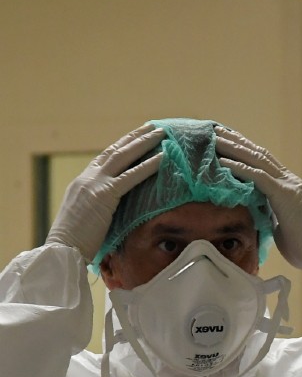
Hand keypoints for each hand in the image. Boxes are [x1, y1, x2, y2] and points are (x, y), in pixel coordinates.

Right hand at [46, 124, 164, 261]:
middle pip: (115, 151)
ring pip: (123, 156)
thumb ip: (101, 204)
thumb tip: (118, 204)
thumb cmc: (76, 241)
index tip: (136, 136)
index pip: (104, 158)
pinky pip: (130, 177)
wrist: (62, 250)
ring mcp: (94, 184)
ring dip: (144, 143)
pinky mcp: (104, 195)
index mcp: (82, 182)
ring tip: (161, 133)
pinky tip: (162, 158)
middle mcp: (87, 178)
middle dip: (134, 137)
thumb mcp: (88, 215)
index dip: (122, 145)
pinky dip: (148, 166)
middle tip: (152, 126)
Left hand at [214, 127, 301, 270]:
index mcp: (289, 187)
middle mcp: (289, 180)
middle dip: (237, 142)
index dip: (246, 150)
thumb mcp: (281, 224)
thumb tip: (255, 213)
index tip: (228, 141)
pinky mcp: (285, 195)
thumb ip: (270, 213)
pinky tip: (223, 161)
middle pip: (259, 155)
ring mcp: (288, 185)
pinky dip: (239, 167)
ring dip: (234, 148)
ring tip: (215, 138)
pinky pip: (258, 176)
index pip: (264, 162)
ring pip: (257, 159)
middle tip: (216, 131)